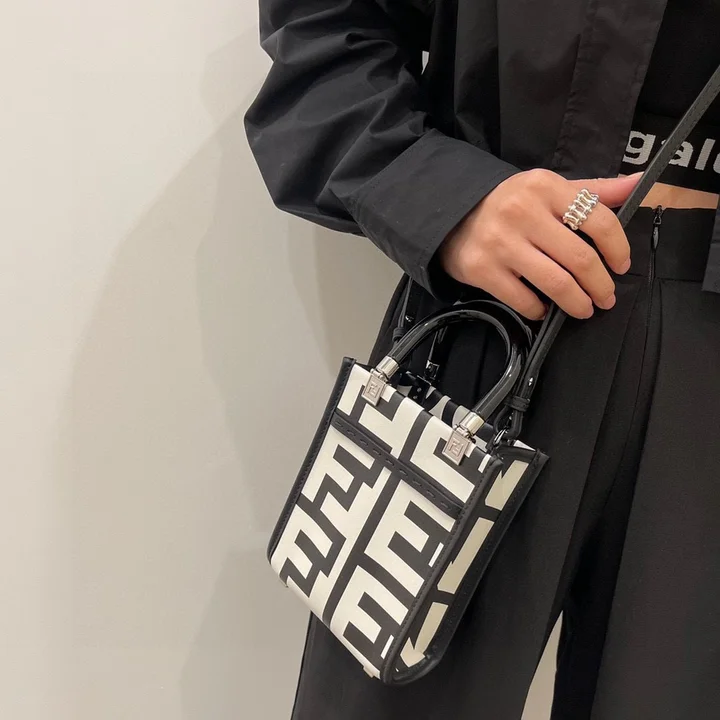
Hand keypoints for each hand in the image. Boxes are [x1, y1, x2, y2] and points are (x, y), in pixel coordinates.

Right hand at [439, 169, 641, 319]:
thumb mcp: (547, 188)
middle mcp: (522, 213)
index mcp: (545, 188)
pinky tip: (543, 309)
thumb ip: (592, 190)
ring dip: (577, 303)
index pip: (598, 219)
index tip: (620, 266)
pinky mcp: (482, 270)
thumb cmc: (508, 203)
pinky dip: (539, 310)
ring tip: (584, 309)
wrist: (450, 214)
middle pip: (580, 258)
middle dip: (601, 285)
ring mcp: (500, 244)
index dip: (618, 248)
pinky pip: (523, 300)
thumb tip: (638, 182)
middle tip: (606, 298)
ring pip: (556, 284)